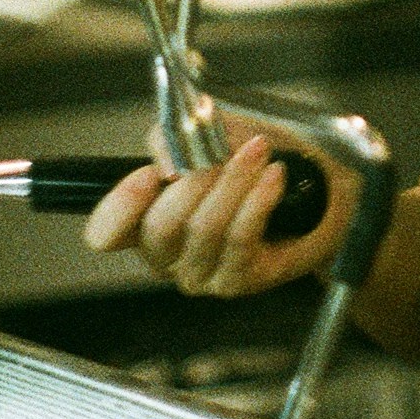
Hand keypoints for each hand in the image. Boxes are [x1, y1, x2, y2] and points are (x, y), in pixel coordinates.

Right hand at [81, 129, 349, 297]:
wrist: (314, 195)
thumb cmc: (254, 165)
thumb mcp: (209, 137)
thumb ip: (176, 138)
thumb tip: (166, 156)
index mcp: (143, 223)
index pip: (105, 233)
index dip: (119, 206)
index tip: (149, 174)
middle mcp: (166, 257)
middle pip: (161, 226)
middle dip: (193, 181)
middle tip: (220, 152)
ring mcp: (201, 274)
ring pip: (205, 230)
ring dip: (233, 183)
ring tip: (257, 153)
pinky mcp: (238, 281)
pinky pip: (241, 239)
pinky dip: (257, 201)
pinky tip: (272, 177)